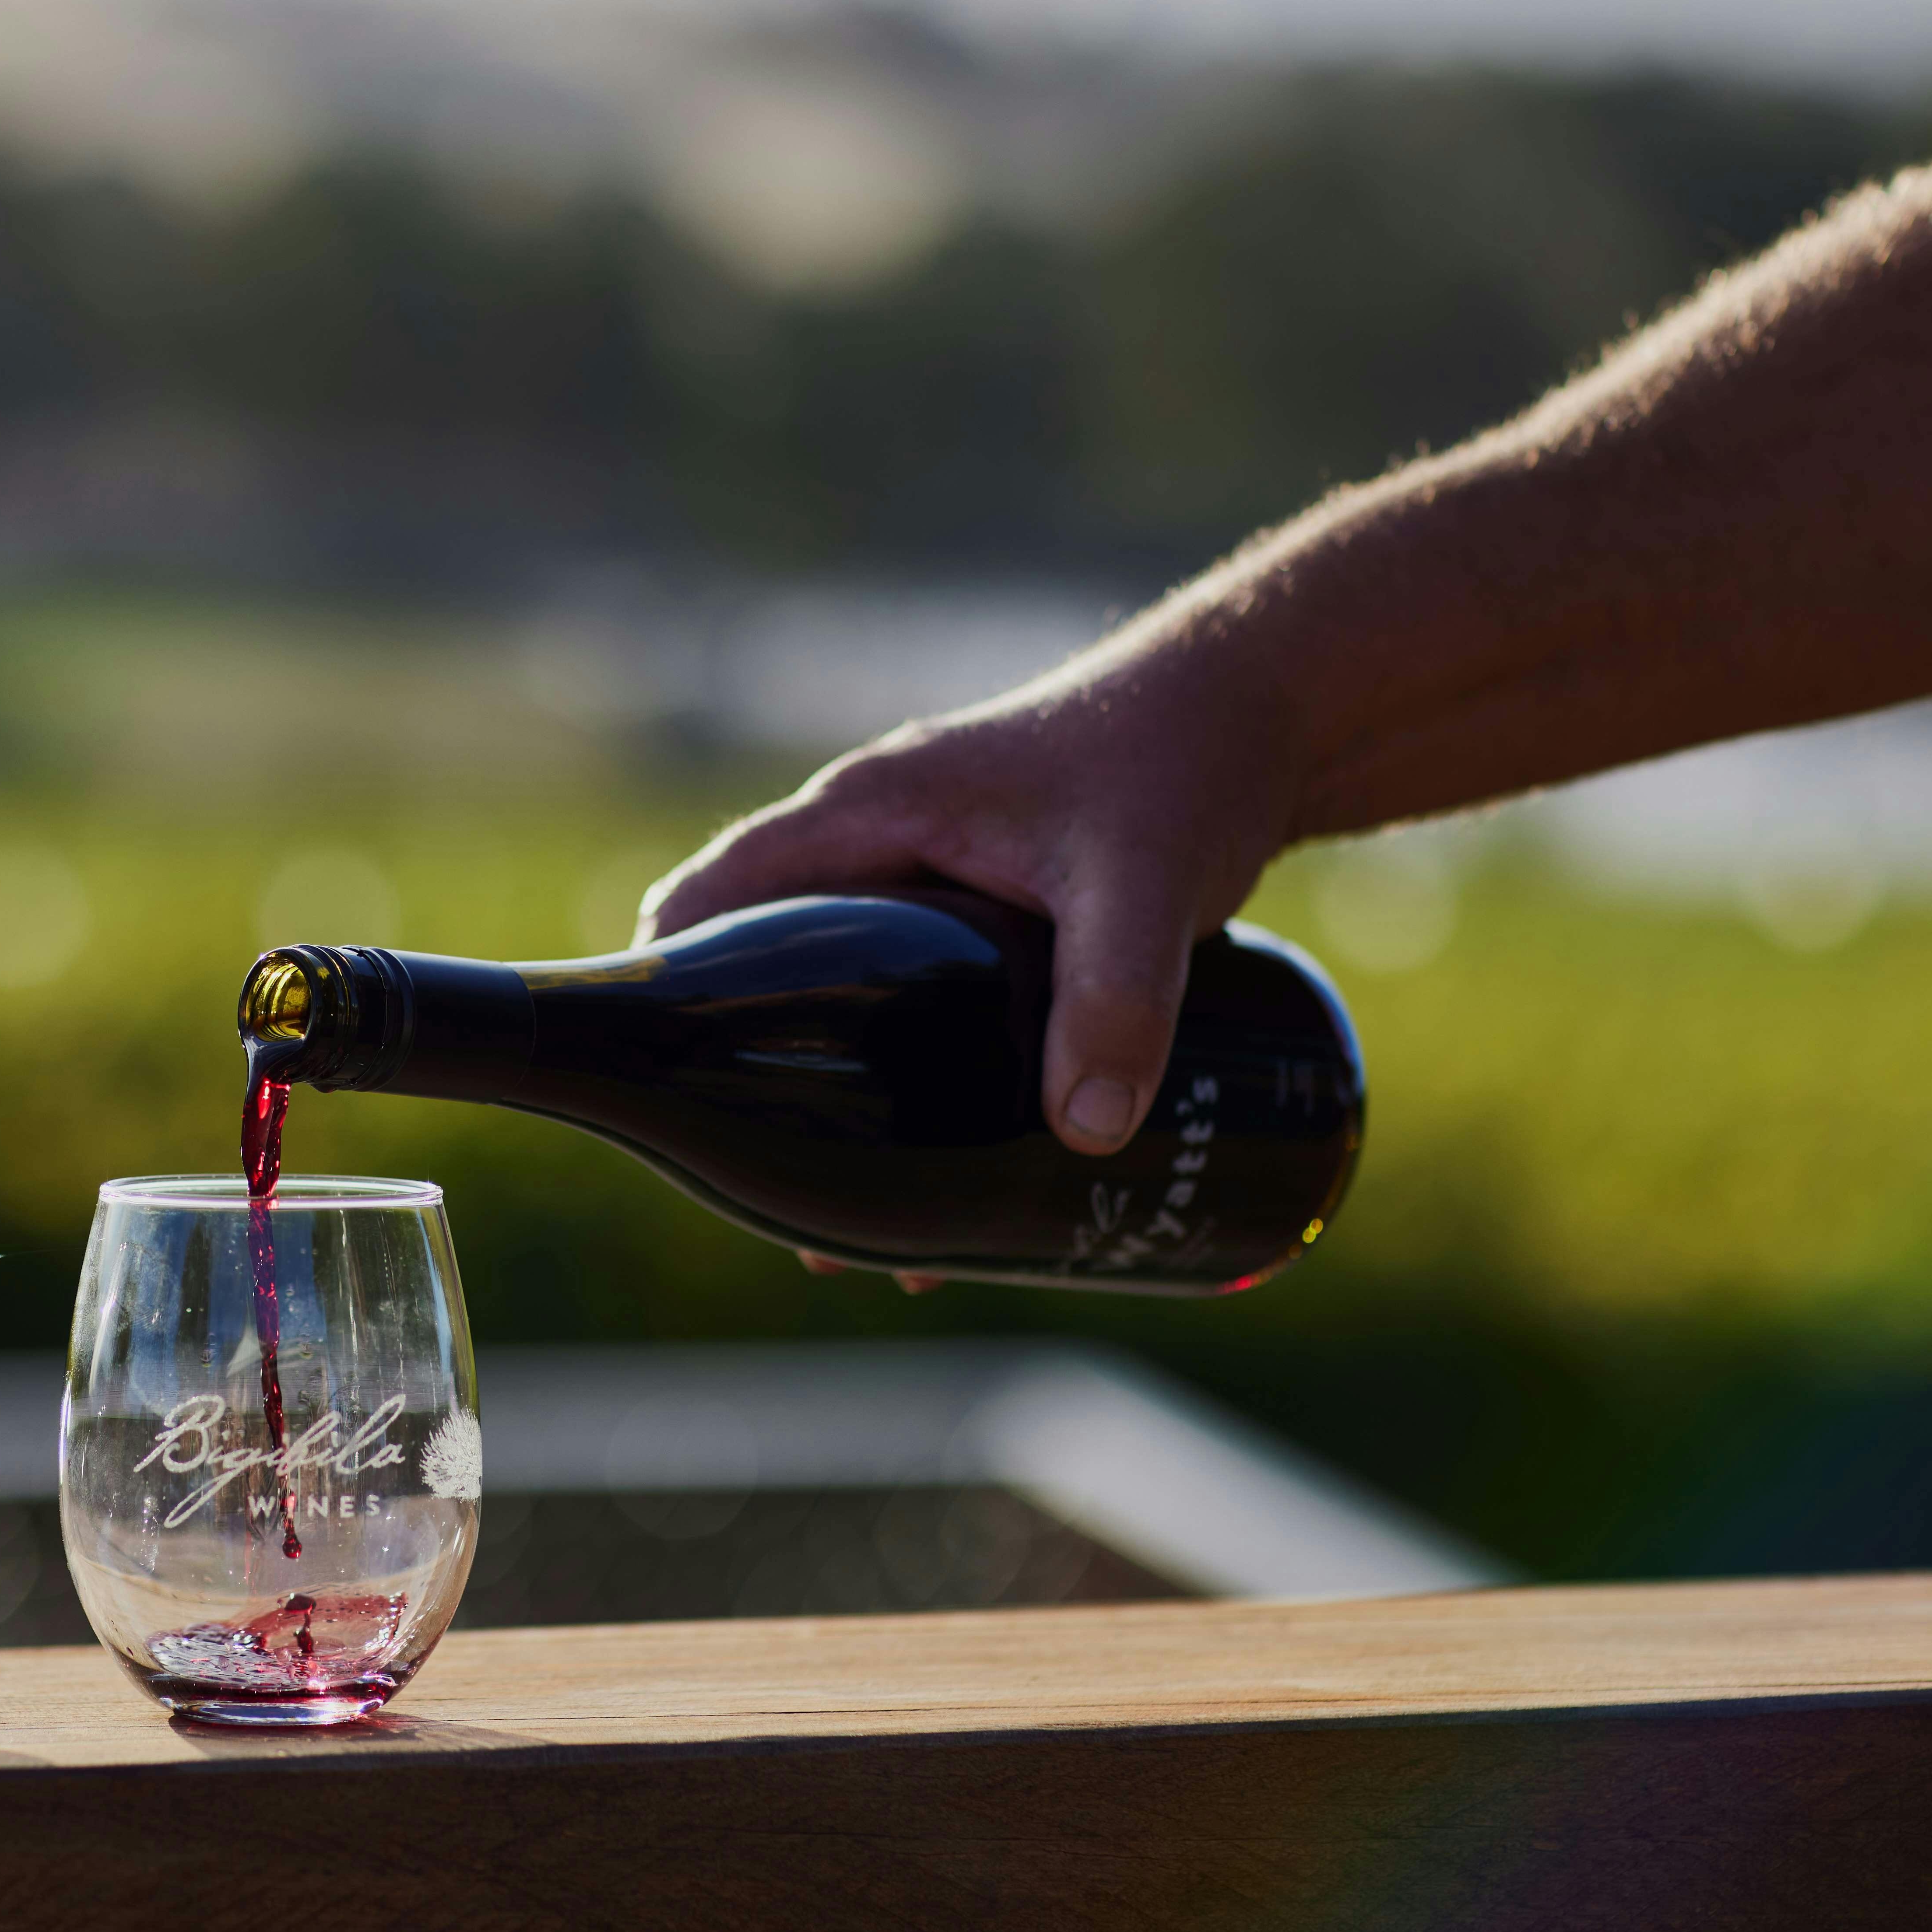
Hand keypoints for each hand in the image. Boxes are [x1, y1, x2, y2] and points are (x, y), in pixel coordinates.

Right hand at [638, 629, 1301, 1161]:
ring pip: (844, 985)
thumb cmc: (1182, 764)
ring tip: (872, 1219)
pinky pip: (910, 993)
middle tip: (788, 1196)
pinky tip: (950, 1160)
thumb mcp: (1144, 884)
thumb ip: (1117, 1000)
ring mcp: (926, 873)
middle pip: (769, 959)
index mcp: (866, 811)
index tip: (668, 1079)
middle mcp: (876, 840)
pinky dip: (907, 1068)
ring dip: (842, 1087)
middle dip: (764, 1070)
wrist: (1263, 712)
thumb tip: (1084, 1135)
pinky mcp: (982, 907)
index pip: (715, 895)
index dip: (671, 978)